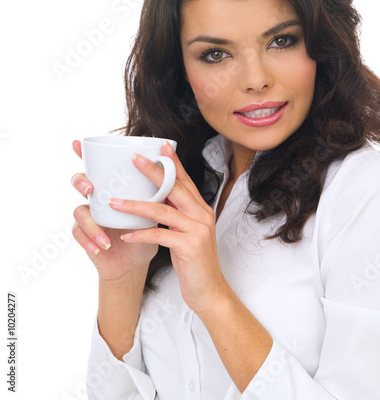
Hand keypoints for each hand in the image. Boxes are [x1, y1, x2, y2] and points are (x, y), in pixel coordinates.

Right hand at [70, 140, 157, 280]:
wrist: (138, 259)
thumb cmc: (147, 230)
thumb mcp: (157, 208)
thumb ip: (159, 189)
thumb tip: (173, 165)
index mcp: (113, 187)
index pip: (97, 167)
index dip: (82, 154)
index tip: (76, 142)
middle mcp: (98, 198)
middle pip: (80, 182)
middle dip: (81, 182)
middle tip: (90, 188)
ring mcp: (90, 216)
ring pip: (79, 212)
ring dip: (92, 224)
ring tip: (105, 237)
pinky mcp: (86, 236)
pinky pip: (79, 235)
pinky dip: (90, 241)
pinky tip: (100, 247)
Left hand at [107, 142, 228, 314]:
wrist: (209, 290)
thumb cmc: (194, 261)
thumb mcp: (186, 233)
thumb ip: (176, 215)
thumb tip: (156, 198)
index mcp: (200, 209)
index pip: (185, 181)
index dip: (173, 163)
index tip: (159, 146)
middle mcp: (201, 215)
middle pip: (175, 188)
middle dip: (153, 172)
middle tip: (134, 159)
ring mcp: (197, 230)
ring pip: (163, 210)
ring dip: (136, 205)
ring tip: (114, 202)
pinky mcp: (190, 246)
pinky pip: (160, 236)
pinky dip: (140, 234)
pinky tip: (126, 235)